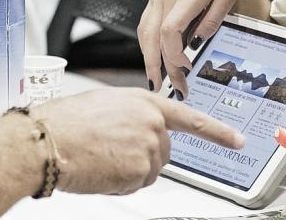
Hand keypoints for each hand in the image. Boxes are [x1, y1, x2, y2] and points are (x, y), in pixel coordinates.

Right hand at [31, 88, 244, 194]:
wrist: (48, 140)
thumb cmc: (65, 121)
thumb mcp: (104, 103)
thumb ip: (130, 114)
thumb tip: (134, 130)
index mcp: (144, 101)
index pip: (190, 118)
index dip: (217, 131)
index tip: (237, 139)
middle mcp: (152, 122)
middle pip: (163, 151)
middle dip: (142, 156)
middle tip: (111, 151)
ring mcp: (149, 146)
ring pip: (149, 171)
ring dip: (129, 171)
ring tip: (101, 157)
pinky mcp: (141, 170)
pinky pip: (136, 185)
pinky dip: (119, 183)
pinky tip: (100, 169)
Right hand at [137, 0, 247, 95]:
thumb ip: (214, 18)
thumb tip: (199, 43)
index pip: (170, 31)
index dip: (175, 54)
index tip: (187, 69)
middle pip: (154, 38)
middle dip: (161, 67)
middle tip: (174, 89)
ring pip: (145, 34)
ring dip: (149, 60)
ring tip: (157, 83)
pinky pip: (145, 26)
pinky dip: (147, 46)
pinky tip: (154, 61)